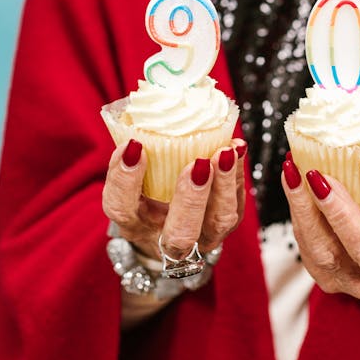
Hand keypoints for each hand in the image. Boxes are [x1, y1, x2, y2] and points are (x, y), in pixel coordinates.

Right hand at [102, 138, 245, 260]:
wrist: (169, 229)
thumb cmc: (145, 196)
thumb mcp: (132, 181)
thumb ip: (132, 157)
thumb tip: (138, 120)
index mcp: (134, 224)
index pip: (122, 208)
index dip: (125, 180)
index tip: (135, 145)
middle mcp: (166, 239)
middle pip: (180, 233)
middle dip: (191, 199)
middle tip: (198, 163)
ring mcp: (201, 237)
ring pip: (218, 221)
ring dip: (224, 186)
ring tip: (225, 152)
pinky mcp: (226, 226)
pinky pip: (236, 205)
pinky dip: (238, 175)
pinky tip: (236, 149)